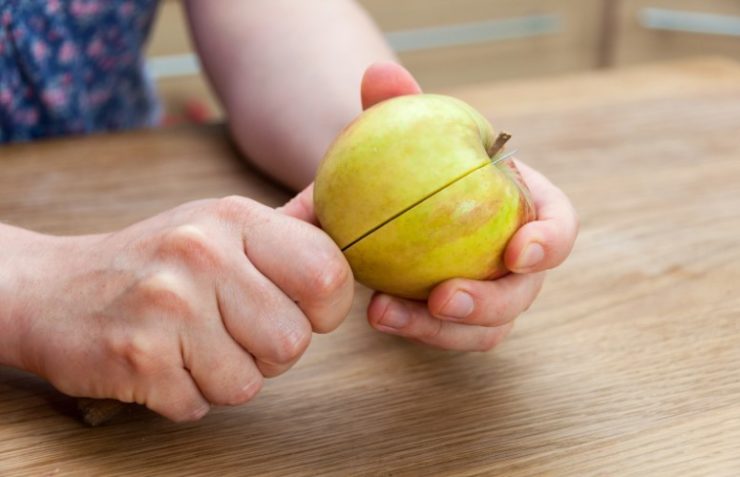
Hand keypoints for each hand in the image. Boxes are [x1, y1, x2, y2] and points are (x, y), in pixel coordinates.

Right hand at [14, 196, 352, 420]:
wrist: (53, 289)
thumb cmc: (157, 261)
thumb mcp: (220, 225)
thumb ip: (289, 230)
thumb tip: (351, 220)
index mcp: (235, 217)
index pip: (328, 275)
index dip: (325, 308)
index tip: (297, 307)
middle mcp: (203, 253)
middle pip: (294, 341)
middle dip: (271, 351)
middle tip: (232, 330)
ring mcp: (167, 305)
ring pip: (250, 383)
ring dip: (228, 377)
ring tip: (193, 345)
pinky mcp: (137, 357)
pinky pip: (201, 405)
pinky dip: (187, 395)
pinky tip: (163, 361)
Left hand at [284, 62, 577, 351]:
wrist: (386, 199)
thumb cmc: (411, 159)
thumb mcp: (403, 130)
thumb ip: (396, 104)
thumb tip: (379, 74)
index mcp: (523, 207)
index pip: (559, 224)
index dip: (551, 241)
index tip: (519, 251)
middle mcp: (513, 258)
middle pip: (523, 291)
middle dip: (491, 302)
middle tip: (444, 299)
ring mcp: (487, 293)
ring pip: (486, 329)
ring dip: (442, 331)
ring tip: (384, 313)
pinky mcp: (454, 320)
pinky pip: (444, 335)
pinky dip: (412, 330)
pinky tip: (373, 314)